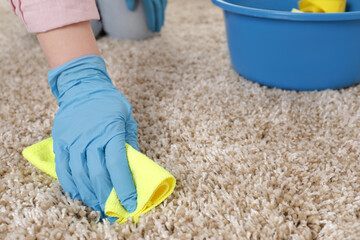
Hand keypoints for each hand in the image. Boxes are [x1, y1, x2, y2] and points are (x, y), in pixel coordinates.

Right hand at [48, 55, 137, 221]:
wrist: (83, 87)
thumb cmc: (110, 103)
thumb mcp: (127, 118)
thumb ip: (130, 141)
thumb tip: (134, 165)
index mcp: (111, 132)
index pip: (118, 166)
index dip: (124, 187)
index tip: (131, 203)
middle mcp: (91, 138)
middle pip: (98, 174)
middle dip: (107, 196)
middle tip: (113, 209)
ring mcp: (73, 140)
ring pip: (80, 174)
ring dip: (89, 194)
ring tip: (97, 205)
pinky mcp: (61, 141)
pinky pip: (63, 168)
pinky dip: (70, 184)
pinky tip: (78, 193)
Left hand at [125, 0, 166, 31]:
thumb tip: (131, 9)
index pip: (151, 9)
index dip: (152, 19)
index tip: (152, 29)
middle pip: (158, 8)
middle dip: (158, 20)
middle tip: (158, 30)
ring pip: (162, 4)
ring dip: (162, 14)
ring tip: (161, 23)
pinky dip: (163, 5)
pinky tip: (162, 11)